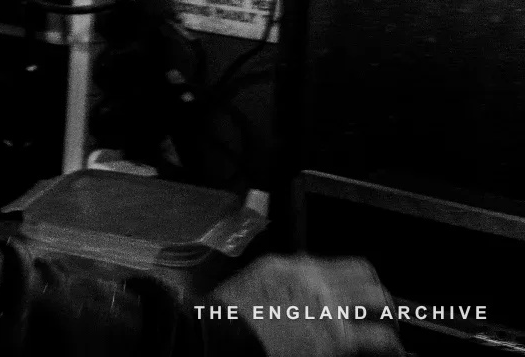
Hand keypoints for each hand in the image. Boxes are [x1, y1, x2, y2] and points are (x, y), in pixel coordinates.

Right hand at [212, 255, 403, 355]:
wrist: (221, 335)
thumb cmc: (230, 315)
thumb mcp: (257, 282)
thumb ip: (286, 279)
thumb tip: (303, 286)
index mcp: (295, 267)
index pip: (347, 266)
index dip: (363, 280)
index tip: (366, 291)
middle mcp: (317, 281)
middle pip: (367, 280)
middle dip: (379, 298)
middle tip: (384, 313)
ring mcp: (329, 308)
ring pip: (379, 302)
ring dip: (389, 318)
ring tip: (390, 334)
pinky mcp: (335, 338)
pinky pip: (378, 338)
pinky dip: (390, 345)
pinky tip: (392, 352)